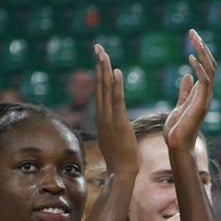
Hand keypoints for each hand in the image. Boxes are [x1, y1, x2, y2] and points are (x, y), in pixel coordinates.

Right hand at [93, 43, 137, 176]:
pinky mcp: (118, 123)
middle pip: (100, 84)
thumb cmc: (122, 159)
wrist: (122, 173)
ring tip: (103, 53)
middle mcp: (102, 115)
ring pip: (105, 89)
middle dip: (99, 65)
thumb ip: (113, 127)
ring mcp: (108, 119)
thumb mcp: (115, 139)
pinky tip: (116, 71)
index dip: (100, 73)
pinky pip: (117, 100)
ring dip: (105, 70)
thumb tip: (115, 124)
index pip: (100, 90)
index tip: (100, 58)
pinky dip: (116, 85)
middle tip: (98, 47)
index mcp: (102, 117)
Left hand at [165, 30, 216, 152]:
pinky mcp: (201, 105)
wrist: (177, 146)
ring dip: (202, 53)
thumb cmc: (177, 130)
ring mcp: (205, 99)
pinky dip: (200, 69)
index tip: (192, 36)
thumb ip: (185, 91)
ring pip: (210, 71)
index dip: (201, 51)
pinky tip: (190, 57)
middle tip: (192, 31)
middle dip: (202, 47)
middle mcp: (206, 95)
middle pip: (210, 65)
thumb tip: (187, 75)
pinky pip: (205, 83)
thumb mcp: (179, 105)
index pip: (206, 67)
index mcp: (202, 93)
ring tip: (193, 38)